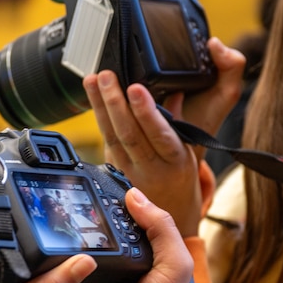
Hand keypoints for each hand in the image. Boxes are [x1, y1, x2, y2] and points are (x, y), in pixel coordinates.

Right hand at [60, 187, 194, 282]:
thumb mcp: (174, 264)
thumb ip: (161, 228)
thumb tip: (134, 194)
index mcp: (142, 256)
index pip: (124, 224)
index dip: (111, 208)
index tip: (90, 192)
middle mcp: (121, 269)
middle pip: (96, 243)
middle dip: (81, 231)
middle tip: (61, 215)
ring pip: (77, 265)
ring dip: (65, 256)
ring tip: (49, 239)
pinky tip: (47, 271)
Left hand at [85, 38, 244, 235]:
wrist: (170, 207)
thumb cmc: (180, 170)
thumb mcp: (191, 145)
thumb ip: (182, 115)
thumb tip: (175, 86)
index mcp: (176, 159)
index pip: (161, 134)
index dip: (147, 111)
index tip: (136, 88)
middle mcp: (151, 166)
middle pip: (129, 133)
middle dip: (116, 102)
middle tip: (107, 76)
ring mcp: (129, 170)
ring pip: (112, 136)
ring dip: (100, 106)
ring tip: (94, 80)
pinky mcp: (114, 169)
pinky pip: (105, 140)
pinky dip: (98, 116)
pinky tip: (91, 96)